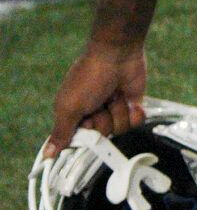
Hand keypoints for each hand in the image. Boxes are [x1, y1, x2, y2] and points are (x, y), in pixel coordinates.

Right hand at [48, 40, 146, 155]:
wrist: (118, 54)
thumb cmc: (89, 78)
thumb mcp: (69, 107)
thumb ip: (61, 132)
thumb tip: (47, 155)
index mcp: (74, 115)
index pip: (80, 141)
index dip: (86, 135)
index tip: (87, 123)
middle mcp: (93, 114)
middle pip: (102, 136)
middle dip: (103, 121)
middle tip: (101, 104)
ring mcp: (113, 109)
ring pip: (120, 130)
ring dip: (119, 113)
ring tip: (115, 97)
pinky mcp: (131, 104)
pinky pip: (136, 122)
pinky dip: (135, 113)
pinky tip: (132, 103)